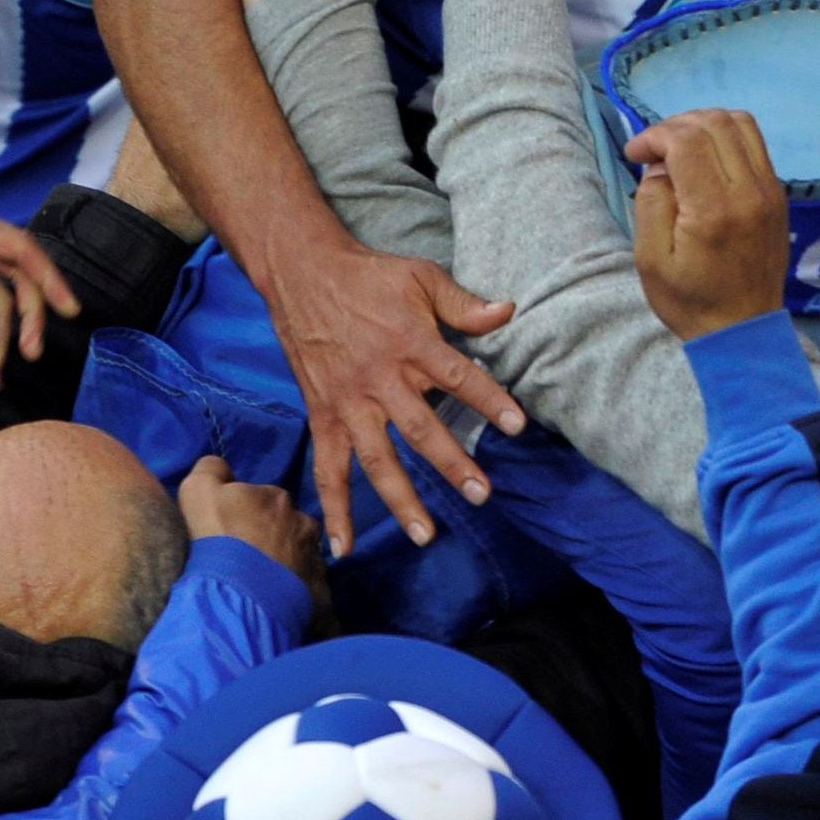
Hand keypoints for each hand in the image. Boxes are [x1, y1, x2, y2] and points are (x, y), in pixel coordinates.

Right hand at [179, 454, 330, 616]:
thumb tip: (221, 468)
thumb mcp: (199, 491)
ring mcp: (314, 561)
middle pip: (285, 526)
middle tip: (246, 559)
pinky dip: (294, 592)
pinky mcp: (320, 595)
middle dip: (269, 537)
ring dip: (284, 564)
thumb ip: (211, 471)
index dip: (244, 515)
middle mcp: (303, 523)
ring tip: (261, 584)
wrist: (240, 600)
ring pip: (298, 556)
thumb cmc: (219, 540)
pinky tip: (275, 603)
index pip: (261, 498)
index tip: (231, 533)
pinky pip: (307, 589)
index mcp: (277, 498)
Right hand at [264, 240, 525, 556]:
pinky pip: (327, 468)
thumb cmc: (369, 276)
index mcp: (410, 343)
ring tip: (426, 534)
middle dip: (453, 464)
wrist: (303, 273)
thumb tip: (509, 311)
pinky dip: (333, 508)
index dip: (488, 400)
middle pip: (421, 429)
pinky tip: (342, 546)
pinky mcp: (322, 415)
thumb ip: (463, 303)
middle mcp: (380, 379)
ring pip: (377, 459)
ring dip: (401, 499)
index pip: (457, 376)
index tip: (516, 426)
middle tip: (482, 494)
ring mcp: (348, 402)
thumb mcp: (420, 277)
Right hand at [628, 109, 789, 341]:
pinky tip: (705, 158)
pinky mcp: (778, 194)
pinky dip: (725, 136)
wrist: (743, 330)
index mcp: (714, 209)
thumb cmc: (690, 300)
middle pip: (714, 122)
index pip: (686, 140)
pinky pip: (754, 143)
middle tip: (653, 150)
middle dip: (675, 125)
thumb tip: (660, 166)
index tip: (635, 154)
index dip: (654, 135)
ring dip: (702, 124)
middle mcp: (749, 191)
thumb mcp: (650, 260)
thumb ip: (651, 202)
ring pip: (740, 122)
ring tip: (679, 146)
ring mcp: (770, 190)